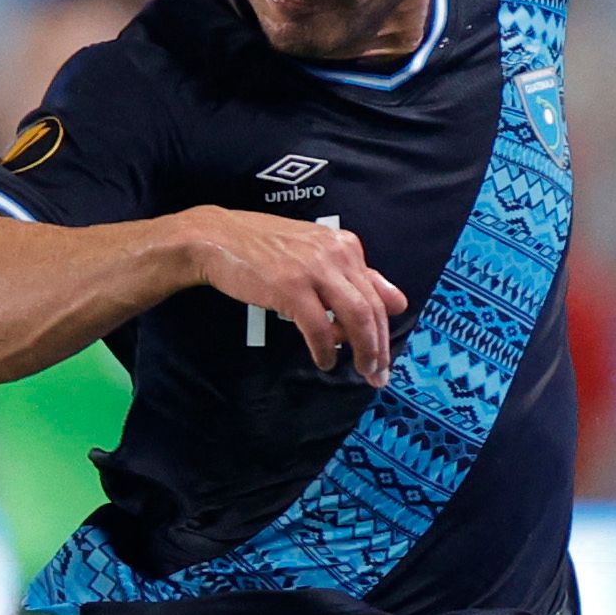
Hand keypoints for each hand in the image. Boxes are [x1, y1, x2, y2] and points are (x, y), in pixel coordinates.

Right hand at [187, 207, 405, 383]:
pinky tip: (324, 361)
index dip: (385, 330)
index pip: (377, 294)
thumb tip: (398, 301)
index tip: (384, 357)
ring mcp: (314, 269)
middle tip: (378, 375)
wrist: (217, 239)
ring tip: (360, 371)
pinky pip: (318, 327)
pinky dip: (324, 349)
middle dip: (379, 347)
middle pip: (371, 309)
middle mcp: (336, 254)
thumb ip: (355, 276)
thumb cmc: (263, 250)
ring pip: (355, 317)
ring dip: (363, 350)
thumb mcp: (316, 255)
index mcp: (345, 246)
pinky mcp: (290, 287)